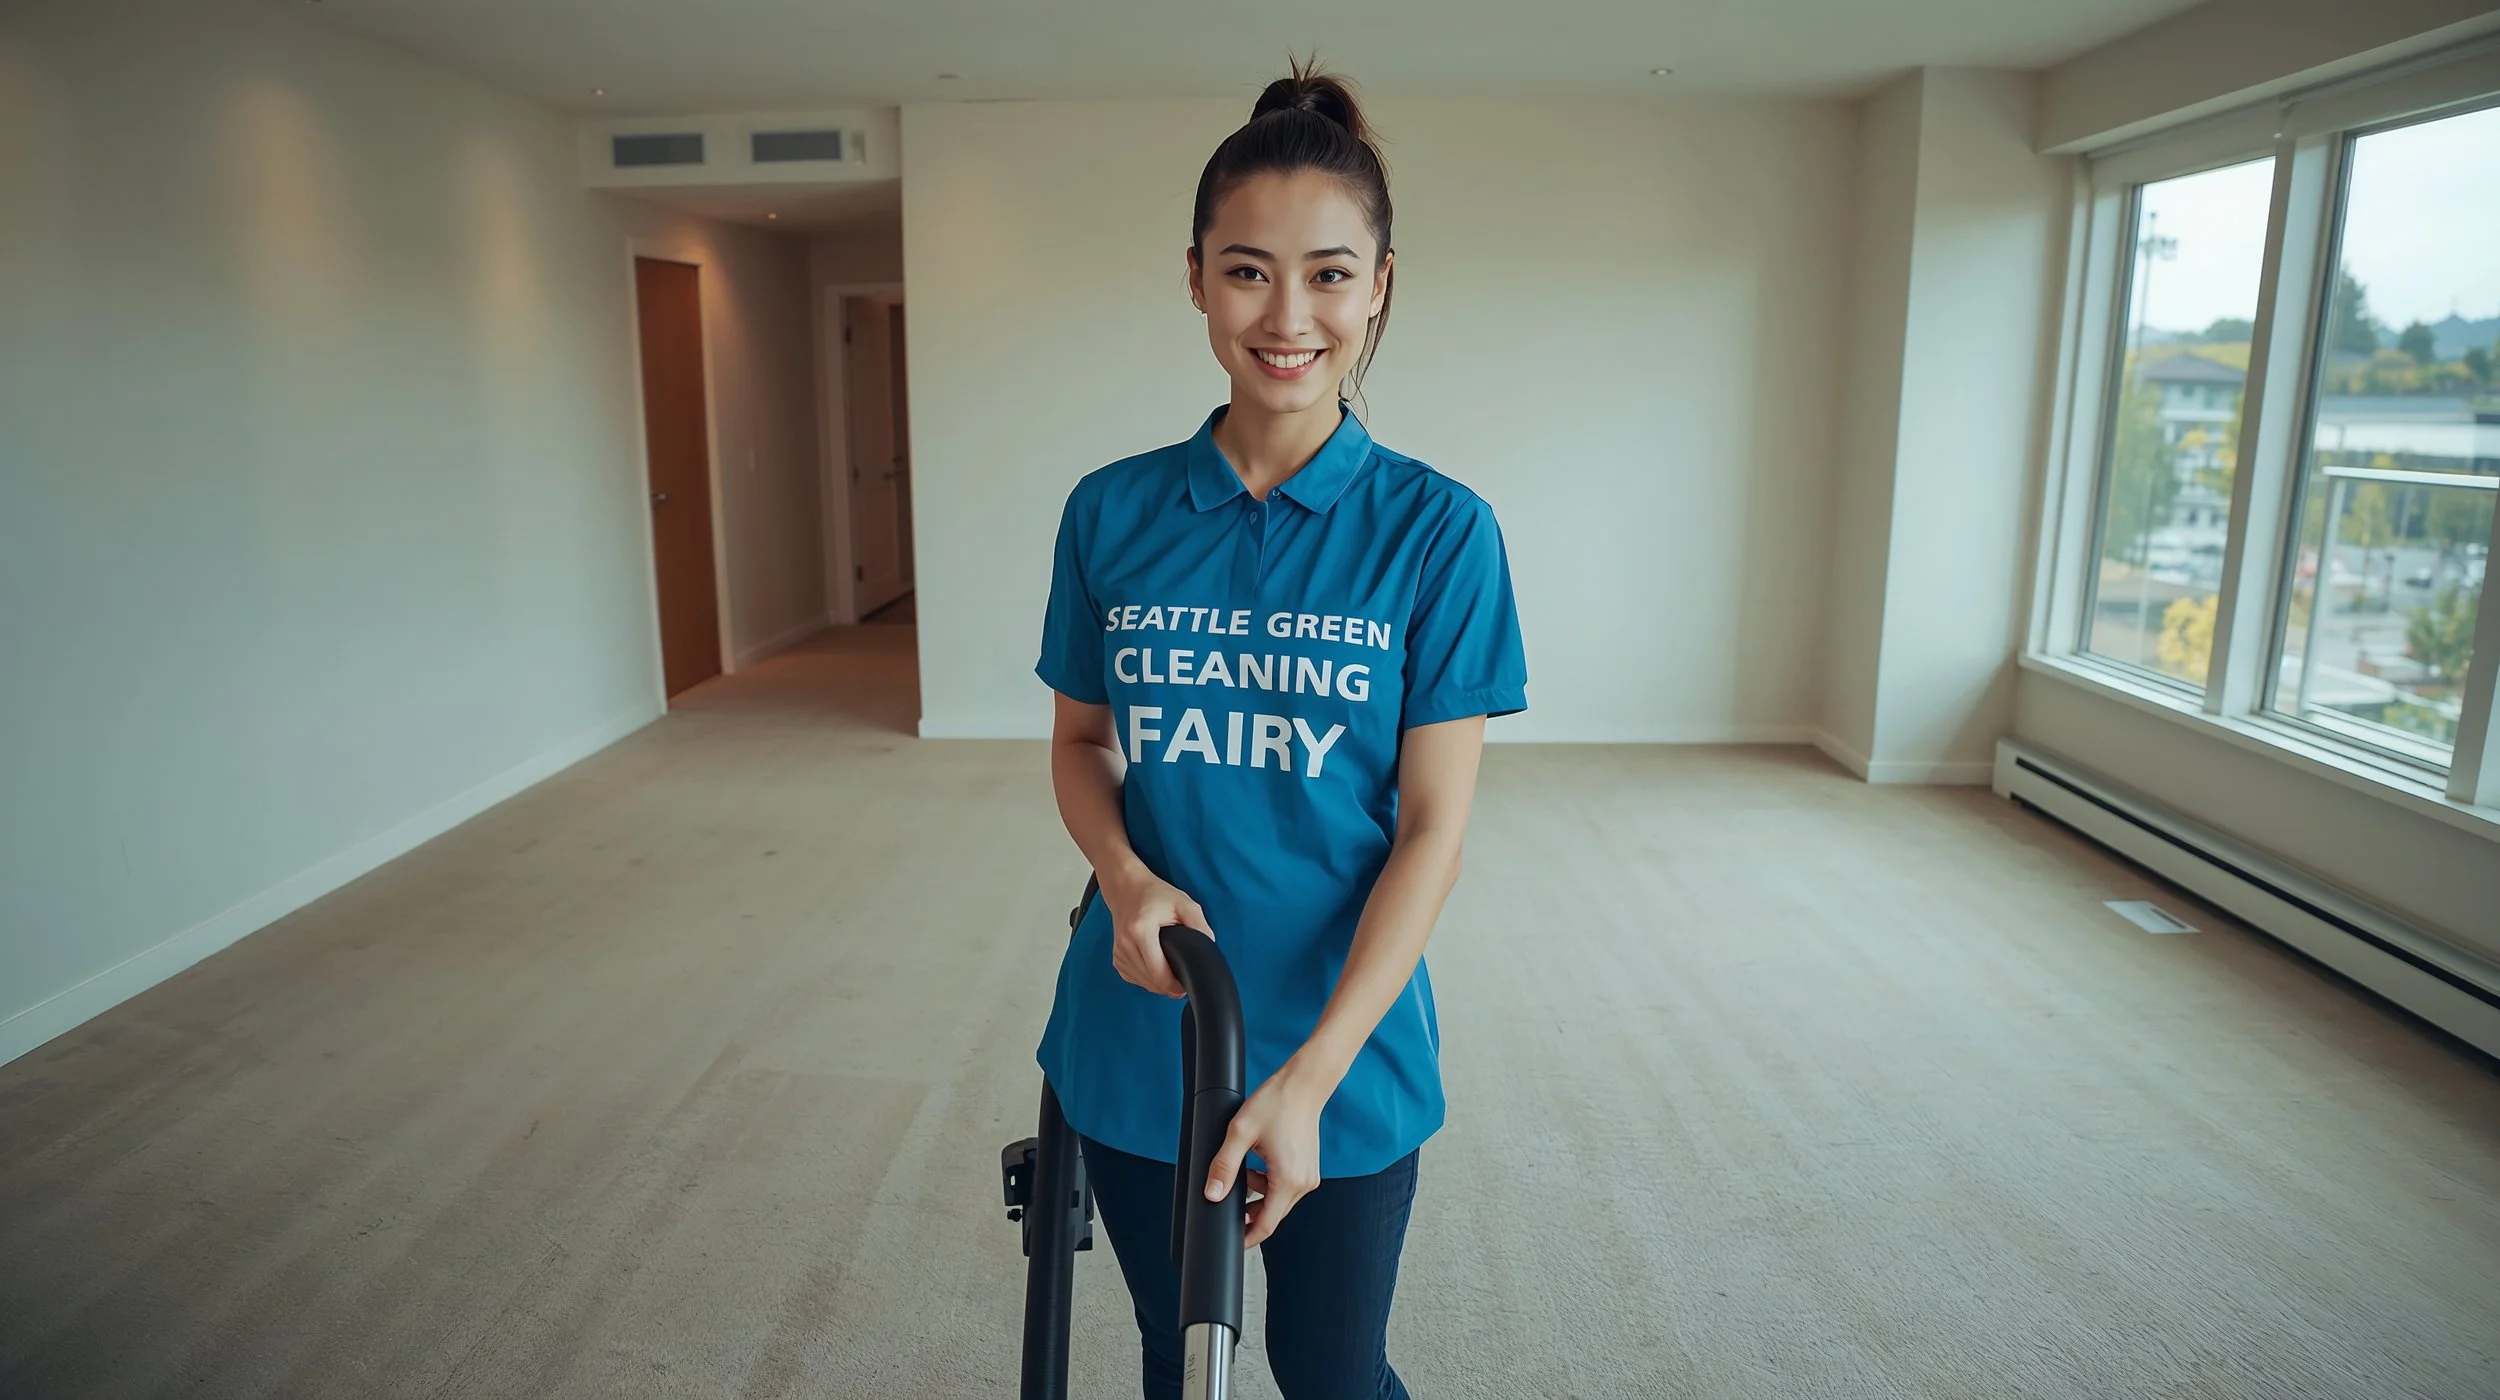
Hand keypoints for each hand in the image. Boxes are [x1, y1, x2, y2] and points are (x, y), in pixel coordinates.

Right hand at [1099, 867, 1209, 998]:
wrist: (1127, 889)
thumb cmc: (1156, 895)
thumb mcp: (1184, 903)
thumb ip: (1200, 926)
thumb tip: (1209, 949)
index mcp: (1140, 931)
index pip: (1158, 974)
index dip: (1176, 986)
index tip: (1188, 984)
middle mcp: (1125, 945)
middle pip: (1151, 983)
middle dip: (1170, 987)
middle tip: (1184, 978)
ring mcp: (1118, 953)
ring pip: (1143, 984)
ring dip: (1159, 984)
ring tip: (1173, 972)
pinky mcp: (1116, 959)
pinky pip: (1135, 979)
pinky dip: (1148, 980)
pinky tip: (1157, 970)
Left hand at [1204, 1062, 1327, 1248]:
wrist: (1303, 1084)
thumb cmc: (1276, 1103)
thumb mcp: (1240, 1132)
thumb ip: (1224, 1166)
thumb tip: (1212, 1194)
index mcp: (1289, 1180)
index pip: (1265, 1226)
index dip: (1246, 1238)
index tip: (1231, 1242)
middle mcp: (1304, 1183)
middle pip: (1272, 1215)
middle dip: (1248, 1210)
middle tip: (1229, 1192)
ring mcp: (1309, 1176)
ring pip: (1278, 1200)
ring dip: (1257, 1193)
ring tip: (1244, 1167)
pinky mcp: (1309, 1169)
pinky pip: (1286, 1187)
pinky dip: (1269, 1183)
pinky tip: (1258, 1162)